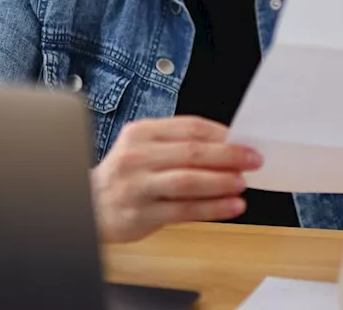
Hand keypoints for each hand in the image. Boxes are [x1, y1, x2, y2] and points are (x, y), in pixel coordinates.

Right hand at [90, 115, 261, 243]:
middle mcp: (137, 157)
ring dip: (221, 181)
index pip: (189, 127)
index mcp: (141, 133)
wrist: (90, 205)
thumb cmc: (126, 176)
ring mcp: (138, 186)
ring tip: (242, 183)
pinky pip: (184, 210)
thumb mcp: (144, 149)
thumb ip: (179, 145)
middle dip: (228, 156)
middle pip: (191, 153)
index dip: (222, 134)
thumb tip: (228, 146)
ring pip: (188, 181)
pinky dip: (212, 208)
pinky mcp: (141, 214)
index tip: (245, 141)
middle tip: (253, 159)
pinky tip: (231, 206)